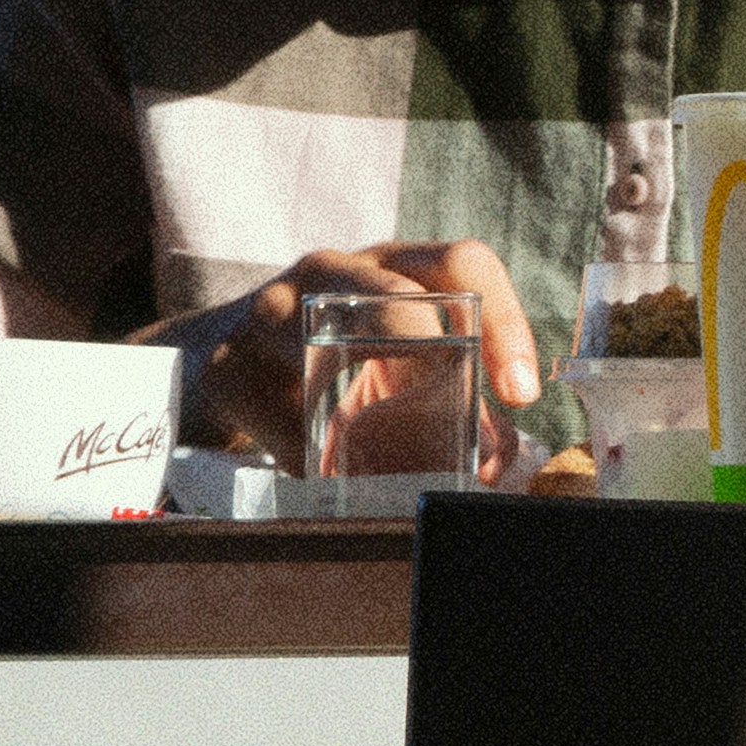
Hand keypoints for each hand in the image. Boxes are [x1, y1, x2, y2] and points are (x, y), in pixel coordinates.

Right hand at [152, 241, 545, 460]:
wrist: (225, 364)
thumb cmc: (336, 359)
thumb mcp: (396, 358)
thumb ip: (455, 393)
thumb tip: (501, 457)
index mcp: (391, 265)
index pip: (461, 263)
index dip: (505, 323)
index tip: (521, 394)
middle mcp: (331, 273)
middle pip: (394, 298)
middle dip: (434, 359)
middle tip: (457, 421)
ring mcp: (270, 314)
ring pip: (325, 345)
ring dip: (371, 416)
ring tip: (401, 464)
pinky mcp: (228, 370)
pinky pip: (281, 421)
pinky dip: (319, 461)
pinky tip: (339, 482)